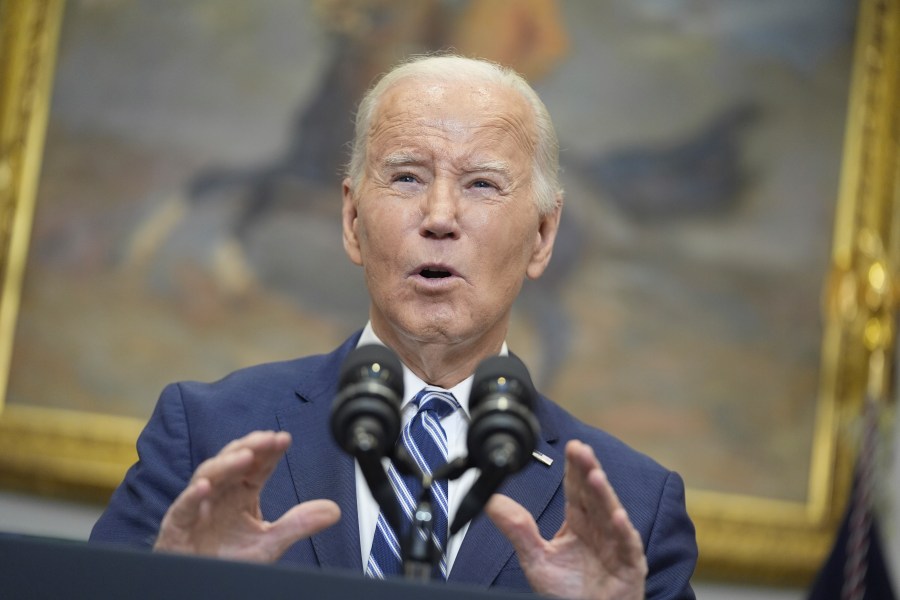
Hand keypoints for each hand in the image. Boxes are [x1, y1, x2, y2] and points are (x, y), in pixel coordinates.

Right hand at [154, 430, 340, 561]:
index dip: (270, 451)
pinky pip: (184, 506)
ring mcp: (198, 505)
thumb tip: (334, 510)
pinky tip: (205, 487)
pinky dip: (193, 496)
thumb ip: (298, 524)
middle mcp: (220, 493)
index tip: (284, 438)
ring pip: (209, 476)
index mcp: (241, 493)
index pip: (258, 466)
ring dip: (226, 464)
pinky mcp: (179, 524)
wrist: (200, 583)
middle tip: (268, 439)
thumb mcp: (270, 542)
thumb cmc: (227, 557)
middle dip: (250, 447)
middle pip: (233, 461)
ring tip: (246, 457)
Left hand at [486, 440, 647, 599]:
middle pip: (593, 494)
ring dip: (604, 494)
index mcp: (579, 523)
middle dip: (588, 471)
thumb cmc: (569, 592)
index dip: (574, 468)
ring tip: (595, 475)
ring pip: (610, 513)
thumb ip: (517, 529)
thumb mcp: (536, 559)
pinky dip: (622, 531)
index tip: (571, 447)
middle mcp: (599, 529)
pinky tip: (617, 516)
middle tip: (581, 449)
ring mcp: (616, 545)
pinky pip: (627, 546)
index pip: (576, 490)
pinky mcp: (629, 565)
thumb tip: (492, 502)